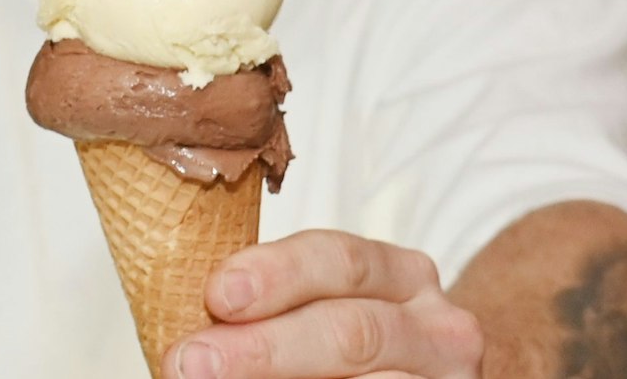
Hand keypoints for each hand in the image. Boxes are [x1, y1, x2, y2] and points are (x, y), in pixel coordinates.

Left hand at [166, 230, 484, 378]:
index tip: (216, 295)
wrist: (421, 378)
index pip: (341, 260)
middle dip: (262, 348)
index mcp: (402, 275)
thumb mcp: (326, 310)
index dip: (276, 274)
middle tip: (191, 362)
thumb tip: (189, 332)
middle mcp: (437, 326)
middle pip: (350, 330)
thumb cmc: (349, 346)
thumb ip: (271, 310)